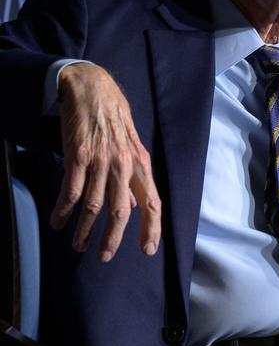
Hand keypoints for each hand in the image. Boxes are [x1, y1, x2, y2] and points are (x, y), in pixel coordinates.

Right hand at [54, 64, 161, 260]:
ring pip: (95, 206)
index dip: (152, 228)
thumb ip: (133, 178)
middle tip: (104, 256)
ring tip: (79, 245)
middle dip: (113, 238)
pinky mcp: (78, 156)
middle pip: (122, 212)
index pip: (153, 203)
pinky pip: (71, 191)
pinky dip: (64, 210)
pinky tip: (58, 222)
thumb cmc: (114, 119)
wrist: (92, 89)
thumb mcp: (131, 148)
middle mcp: (124, 165)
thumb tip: (134, 206)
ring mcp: (101, 161)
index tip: (148, 250)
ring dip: (84, 229)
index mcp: (141, 164)